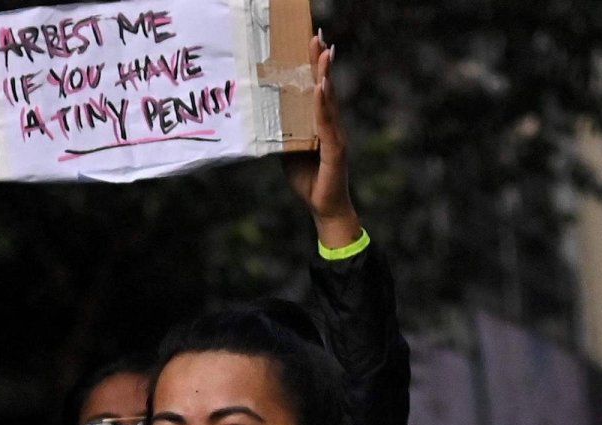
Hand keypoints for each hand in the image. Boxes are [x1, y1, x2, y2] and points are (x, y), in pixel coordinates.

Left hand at [281, 38, 358, 247]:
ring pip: (330, 101)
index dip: (316, 68)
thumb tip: (265, 120)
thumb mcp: (289, 154)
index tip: (312, 44)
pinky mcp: (336, 150)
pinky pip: (327, 123)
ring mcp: (336, 137)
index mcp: (321, 126)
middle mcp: (332, 127)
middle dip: (322, 63)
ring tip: (323, 54)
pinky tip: (320, 88)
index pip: (319, 91)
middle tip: (317, 37)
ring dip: (325, 76)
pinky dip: (323, 105)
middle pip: (327, 89)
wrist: (325, 210)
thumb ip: (283, 134)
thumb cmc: (309, 182)